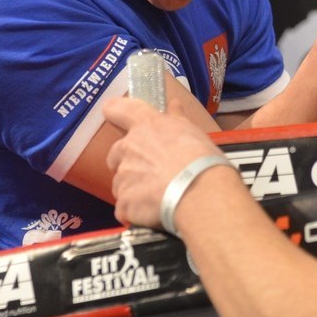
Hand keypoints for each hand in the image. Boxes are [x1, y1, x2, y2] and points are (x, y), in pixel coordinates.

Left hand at [102, 90, 225, 227]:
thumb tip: (173, 104)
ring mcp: (123, 177)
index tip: (115, 115)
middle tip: (153, 171)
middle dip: (129, 162)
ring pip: (121, 183)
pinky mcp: (124, 203)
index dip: (115, 112)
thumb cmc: (201, 161)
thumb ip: (177, 118)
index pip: (117, 109)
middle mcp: (128, 148)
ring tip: (159, 195)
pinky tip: (155, 211)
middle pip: (116, 153)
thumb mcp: (194, 132)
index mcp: (145, 126)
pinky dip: (136, 211)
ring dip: (134, 189)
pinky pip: (125, 208)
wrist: (200, 194)